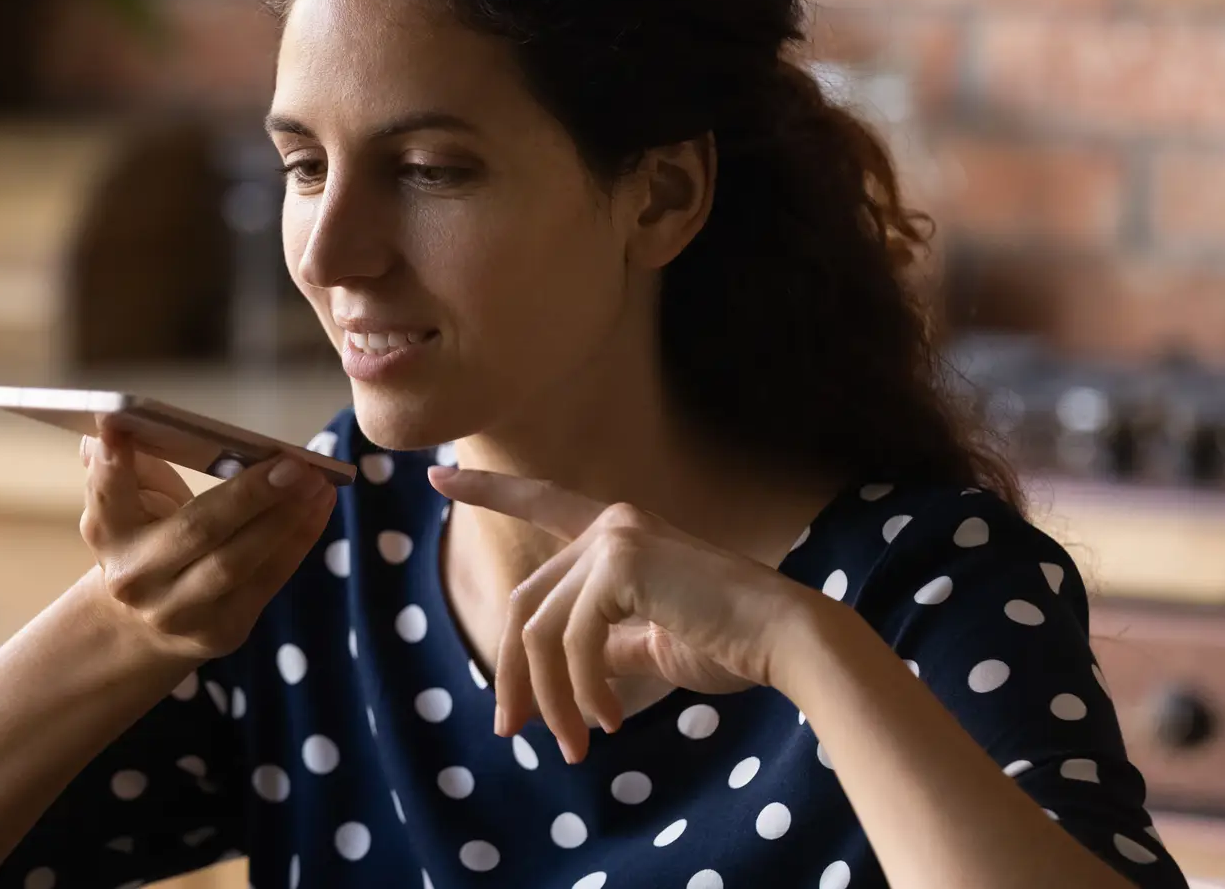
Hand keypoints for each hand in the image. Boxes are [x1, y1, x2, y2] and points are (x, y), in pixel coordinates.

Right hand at [80, 423, 336, 662]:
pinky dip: (299, 539)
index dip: (112, 464)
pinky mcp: (221, 630)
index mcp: (107, 531)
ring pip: (238, 562)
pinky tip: (319, 506)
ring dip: (285, 518)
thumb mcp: (130, 501)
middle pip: (197, 531)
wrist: (144, 625)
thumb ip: (127, 465)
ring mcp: (178, 611)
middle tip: (294, 463)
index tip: (118, 425)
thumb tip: (116, 423)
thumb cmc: (146, 538)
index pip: (107, 494)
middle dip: (249, 495)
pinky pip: (268, 580)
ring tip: (318, 482)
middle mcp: (136, 576)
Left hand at [428, 465, 822, 762]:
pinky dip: (580, 692)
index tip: (436, 480)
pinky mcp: (620, 565)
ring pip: (539, 631)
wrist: (788, 641)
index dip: (488, 493)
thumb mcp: (654, 644)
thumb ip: (607, 643)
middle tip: (512, 731)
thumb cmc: (733, 644)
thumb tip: (564, 673)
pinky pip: (569, 642)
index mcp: (620, 533)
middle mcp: (611, 524)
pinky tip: (607, 722)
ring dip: (550, 699)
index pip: (541, 504)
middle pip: (523, 604)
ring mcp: (614, 539)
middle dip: (512, 674)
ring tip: (574, 745)